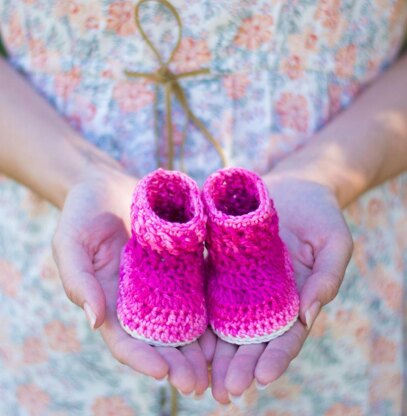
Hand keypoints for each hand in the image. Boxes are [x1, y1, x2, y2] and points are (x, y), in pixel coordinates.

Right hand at [52, 166, 214, 394]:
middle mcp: (140, 298)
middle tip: (197, 383)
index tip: (162, 373)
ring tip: (219, 366)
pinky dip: (214, 308)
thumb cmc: (83, 214)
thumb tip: (95, 320)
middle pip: (160, 339)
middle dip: (177, 363)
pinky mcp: (183, 262)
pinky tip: (230, 322)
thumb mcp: (70, 243)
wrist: (108, 186)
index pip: (125, 340)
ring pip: (185, 320)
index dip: (141, 359)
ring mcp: (164, 282)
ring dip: (200, 346)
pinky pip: (200, 288)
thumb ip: (79, 280)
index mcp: (110, 300)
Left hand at [210, 174, 352, 402]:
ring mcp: (241, 283)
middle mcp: (265, 298)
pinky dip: (196, 313)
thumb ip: (327, 278)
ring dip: (212, 351)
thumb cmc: (321, 214)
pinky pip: (206, 290)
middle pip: (250, 339)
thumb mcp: (335, 243)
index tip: (261, 379)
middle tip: (223, 392)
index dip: (275, 359)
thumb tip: (308, 315)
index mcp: (295, 299)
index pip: (286, 337)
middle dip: (238, 366)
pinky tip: (182, 332)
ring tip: (197, 377)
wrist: (294, 187)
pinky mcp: (220, 264)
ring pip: (224, 323)